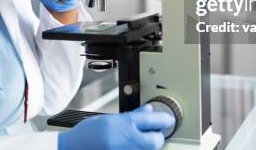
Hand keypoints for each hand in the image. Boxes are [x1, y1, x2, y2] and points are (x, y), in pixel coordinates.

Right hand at [58, 104, 174, 149]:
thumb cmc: (87, 135)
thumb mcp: (109, 119)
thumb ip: (132, 116)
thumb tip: (148, 110)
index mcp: (124, 126)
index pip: (153, 121)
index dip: (164, 119)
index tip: (169, 120)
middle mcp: (128, 142)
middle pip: (156, 141)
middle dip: (157, 137)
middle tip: (155, 133)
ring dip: (148, 145)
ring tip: (137, 140)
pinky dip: (138, 149)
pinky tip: (131, 146)